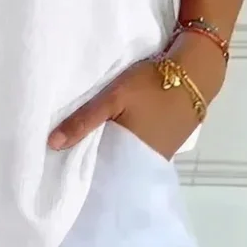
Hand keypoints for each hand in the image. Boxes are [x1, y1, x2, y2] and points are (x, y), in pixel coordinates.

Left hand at [48, 33, 226, 158]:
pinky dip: (123, 139)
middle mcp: (146, 162)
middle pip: (112, 166)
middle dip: (92, 159)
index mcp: (133, 159)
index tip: (58, 168)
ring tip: (80, 142)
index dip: (81, 171)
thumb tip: (51, 145)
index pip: (101, 175)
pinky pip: (137, 146)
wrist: (195, 70)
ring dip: (108, 148)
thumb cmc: (152, 84)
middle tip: (63, 154)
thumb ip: (84, 120)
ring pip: (125, 155)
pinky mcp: (166, 139)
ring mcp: (159, 152)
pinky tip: (110, 131)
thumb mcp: (113, 97)